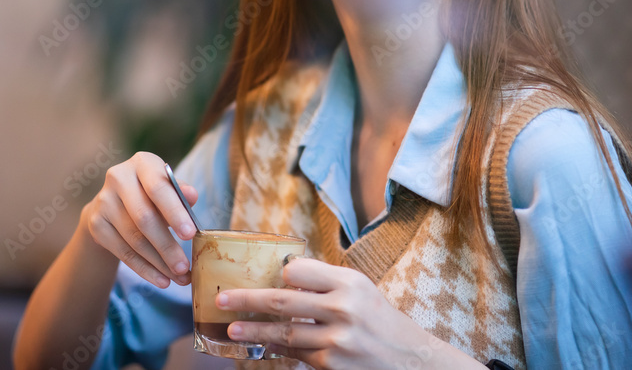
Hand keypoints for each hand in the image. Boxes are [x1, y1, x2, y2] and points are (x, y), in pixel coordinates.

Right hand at [79, 152, 197, 288]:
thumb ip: (180, 193)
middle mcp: (118, 178)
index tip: (190, 234)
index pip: (158, 187)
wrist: (114, 203)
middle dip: (167, 245)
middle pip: (144, 218)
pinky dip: (145, 269)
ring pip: (134, 239)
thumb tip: (192, 195)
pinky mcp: (96, 225)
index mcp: (142, 163)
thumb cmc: (152, 194)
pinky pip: (123, 253)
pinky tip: (162, 280)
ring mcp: (103, 202)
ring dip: (159, 262)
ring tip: (180, 277)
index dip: (174, 211)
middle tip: (185, 266)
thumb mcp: (167, 188)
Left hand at [215, 257, 452, 369]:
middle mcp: (343, 309)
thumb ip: (325, 282)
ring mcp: (337, 340)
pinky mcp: (332, 366)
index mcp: (349, 283)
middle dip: (247, 300)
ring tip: (230, 328)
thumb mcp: (360, 290)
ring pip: (283, 334)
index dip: (281, 273)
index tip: (264, 274)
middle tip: (221, 299)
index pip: (299, 270)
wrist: (410, 360)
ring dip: (252, 331)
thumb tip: (283, 276)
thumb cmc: (380, 320)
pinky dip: (274, 349)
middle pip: (283, 302)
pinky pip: (295, 355)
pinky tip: (259, 345)